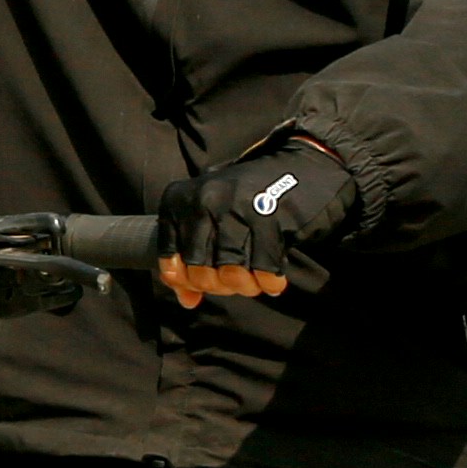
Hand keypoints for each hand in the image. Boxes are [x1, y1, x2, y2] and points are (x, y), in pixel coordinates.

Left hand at [154, 137, 354, 303]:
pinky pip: (263, 264)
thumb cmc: (242, 199)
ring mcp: (235, 207)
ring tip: (252, 287)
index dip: (186, 281)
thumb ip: (190, 256)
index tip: (203, 285)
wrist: (297, 166)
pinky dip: (268, 282)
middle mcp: (202, 201)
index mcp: (177, 200)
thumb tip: (187, 302)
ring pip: (230, 270)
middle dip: (218, 287)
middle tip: (234, 287)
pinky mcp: (269, 215)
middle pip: (199, 268)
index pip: (169, 259)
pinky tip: (273, 285)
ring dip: (244, 286)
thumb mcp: (207, 217)